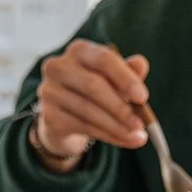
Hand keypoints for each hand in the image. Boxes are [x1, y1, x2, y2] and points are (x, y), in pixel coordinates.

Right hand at [33, 40, 149, 168]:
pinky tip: (122, 140)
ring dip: (116, 126)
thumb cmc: (94, 94)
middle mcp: (58, 67)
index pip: (104, 59)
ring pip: (88, 110)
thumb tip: (141, 64)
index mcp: (79, 50)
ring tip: (136, 136)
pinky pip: (81, 127)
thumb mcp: (114, 80)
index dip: (125, 78)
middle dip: (120, 107)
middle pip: (93, 85)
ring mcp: (49, 92)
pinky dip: (106, 135)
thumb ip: (128, 72)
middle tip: (140, 123)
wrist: (64, 120)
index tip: (143, 97)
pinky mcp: (48, 117)